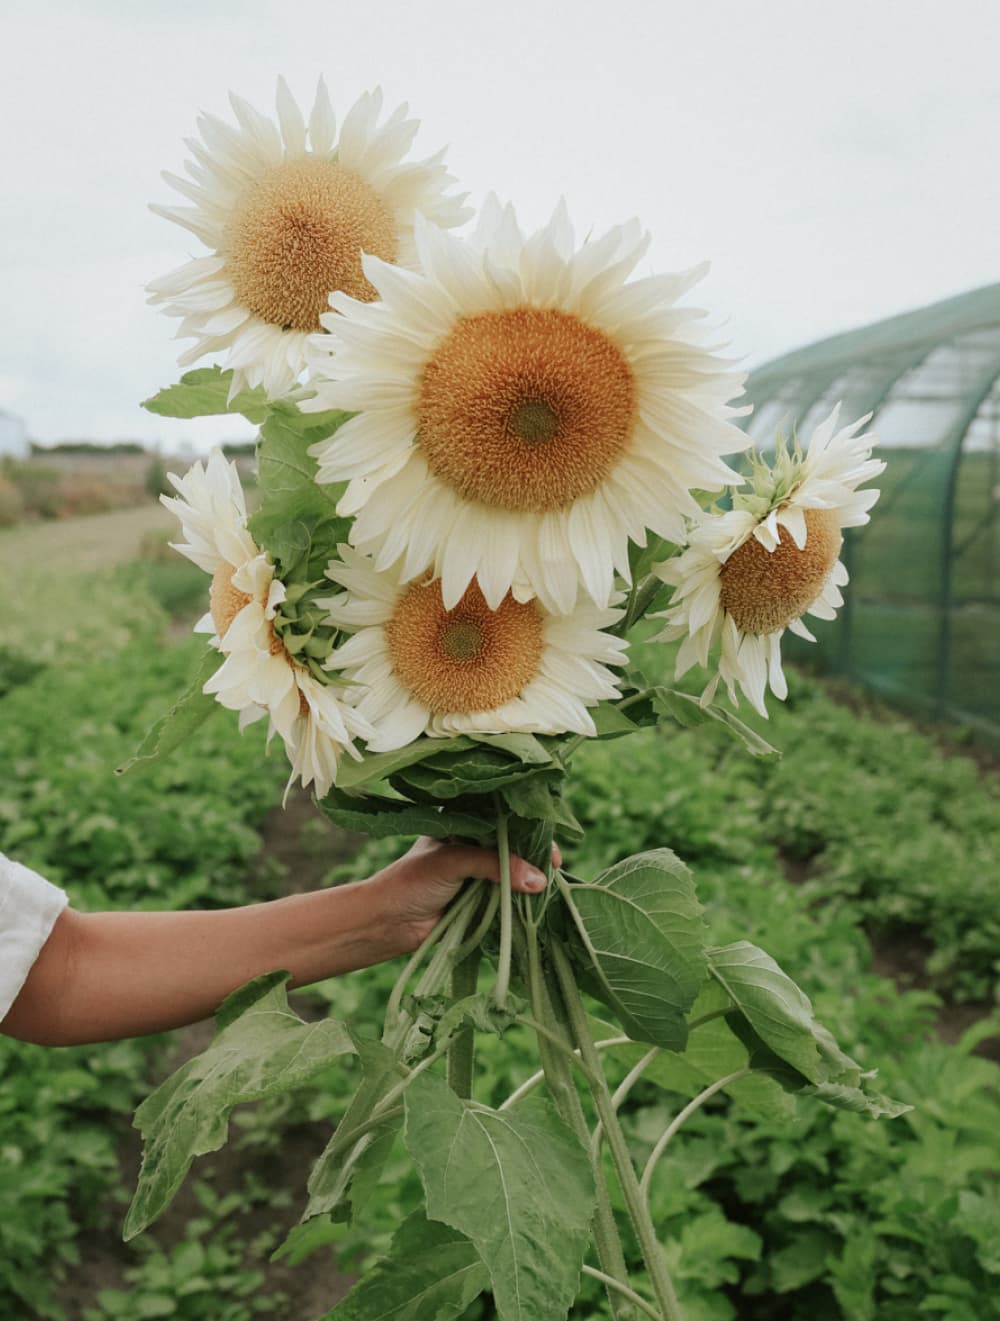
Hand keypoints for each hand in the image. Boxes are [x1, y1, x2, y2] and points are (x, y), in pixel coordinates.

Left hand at [370, 835, 561, 949]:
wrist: (389, 922)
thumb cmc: (412, 881)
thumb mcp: (454, 861)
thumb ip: (495, 865)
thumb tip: (539, 881)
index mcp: (463, 824)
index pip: (503, 819)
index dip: (528, 828)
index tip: (548, 845)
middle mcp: (473, 844)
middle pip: (513, 846)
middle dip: (534, 855)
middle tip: (555, 867)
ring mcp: (478, 872)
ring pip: (513, 871)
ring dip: (530, 878)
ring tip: (551, 884)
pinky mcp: (481, 899)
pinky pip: (508, 896)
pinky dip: (522, 899)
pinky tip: (539, 900)